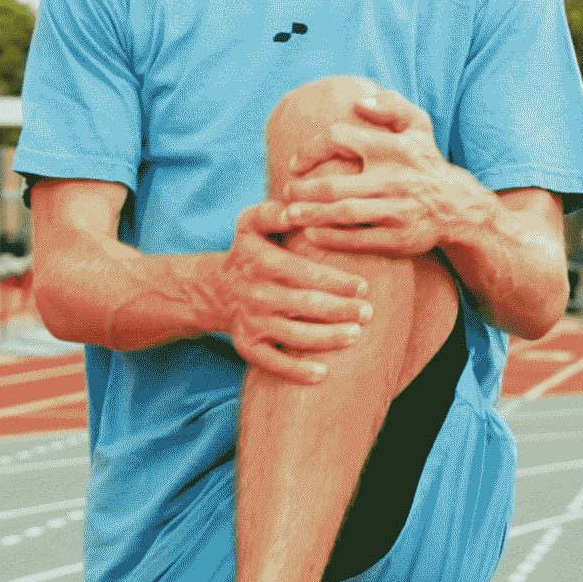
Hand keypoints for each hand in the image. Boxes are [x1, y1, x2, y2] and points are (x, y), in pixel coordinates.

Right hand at [214, 201, 372, 383]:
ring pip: (295, 335)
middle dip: (341, 310)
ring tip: (354, 335)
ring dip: (328, 338)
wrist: (216, 290)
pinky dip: (297, 371)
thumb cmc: (247, 253)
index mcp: (262, 262)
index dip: (337, 281)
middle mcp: (257, 294)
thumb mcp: (251, 223)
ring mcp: (253, 323)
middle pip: (306, 305)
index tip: (363, 287)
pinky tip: (323, 374)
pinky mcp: (249, 346)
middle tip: (367, 313)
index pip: (306, 273)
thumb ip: (273, 212)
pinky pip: (274, 363)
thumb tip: (296, 207)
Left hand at [281, 91, 488, 259]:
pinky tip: (312, 234)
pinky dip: (332, 238)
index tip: (295, 164)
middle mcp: (393, 179)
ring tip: (290, 215)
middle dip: (303, 191)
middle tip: (286, 194)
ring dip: (311, 215)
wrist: (457, 207)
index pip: (340, 138)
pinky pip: (359, 239)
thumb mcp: (418, 126)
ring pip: (343, 213)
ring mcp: (395, 211)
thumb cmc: (426, 163)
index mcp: (391, 148)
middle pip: (335, 185)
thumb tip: (358, 103)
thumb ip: (391, 106)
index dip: (311, 148)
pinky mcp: (398, 238)